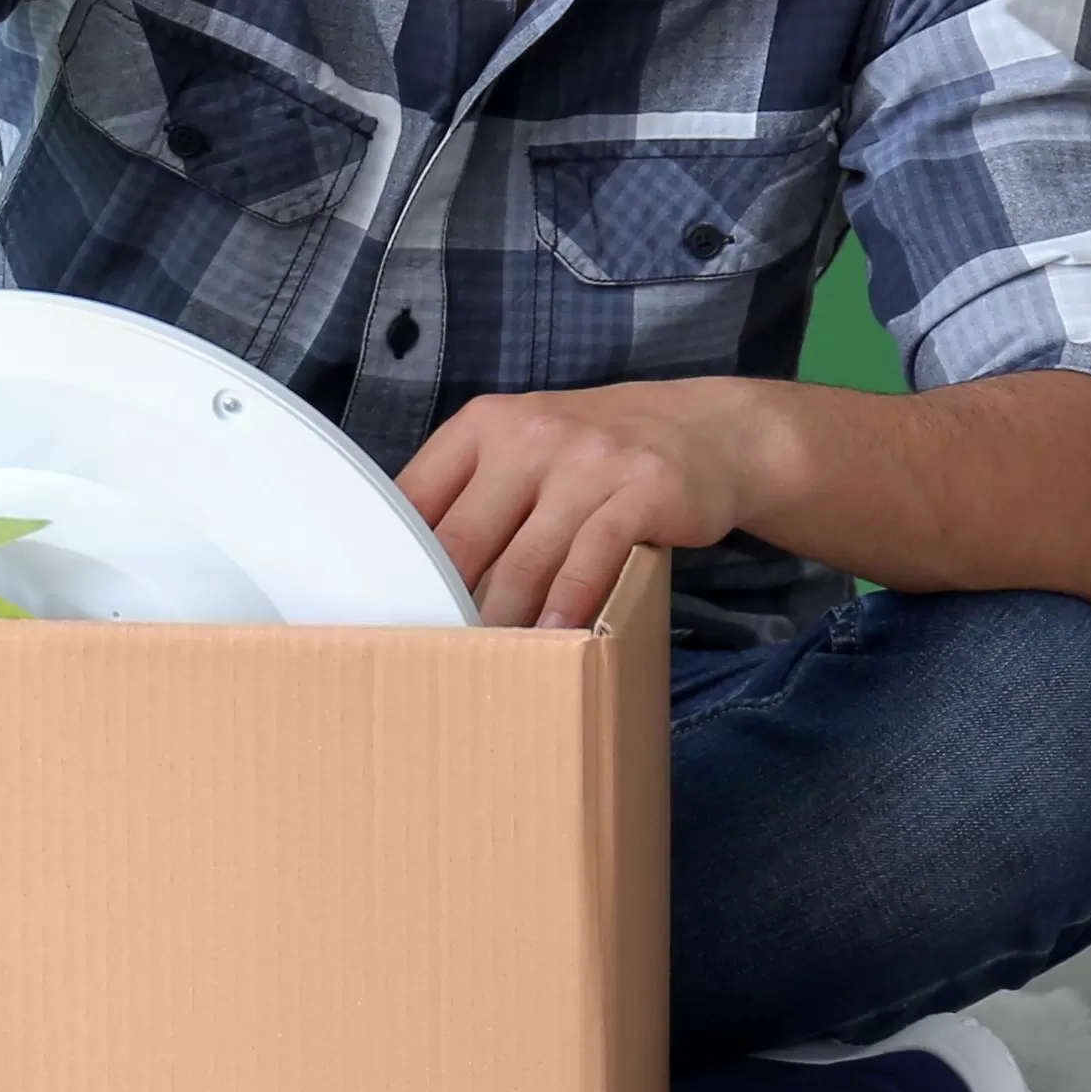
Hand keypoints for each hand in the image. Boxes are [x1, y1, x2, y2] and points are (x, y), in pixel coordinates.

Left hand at [395, 379, 789, 630]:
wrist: (707, 429)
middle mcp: (531, 435)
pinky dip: (570, 607)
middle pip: (465, 537)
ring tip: (487, 665)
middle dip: (444, 603)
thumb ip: (471, 492)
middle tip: (428, 655)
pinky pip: (592, 560)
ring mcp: (589, 462)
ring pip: (526, 560)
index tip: (383, 611)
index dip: (397, 561)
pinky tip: (556, 640)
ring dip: (503, 620)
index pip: (418, 496)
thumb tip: (411, 570)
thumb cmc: (595, 453)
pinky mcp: (641, 492)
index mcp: (484, 425)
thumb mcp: (524, 446)